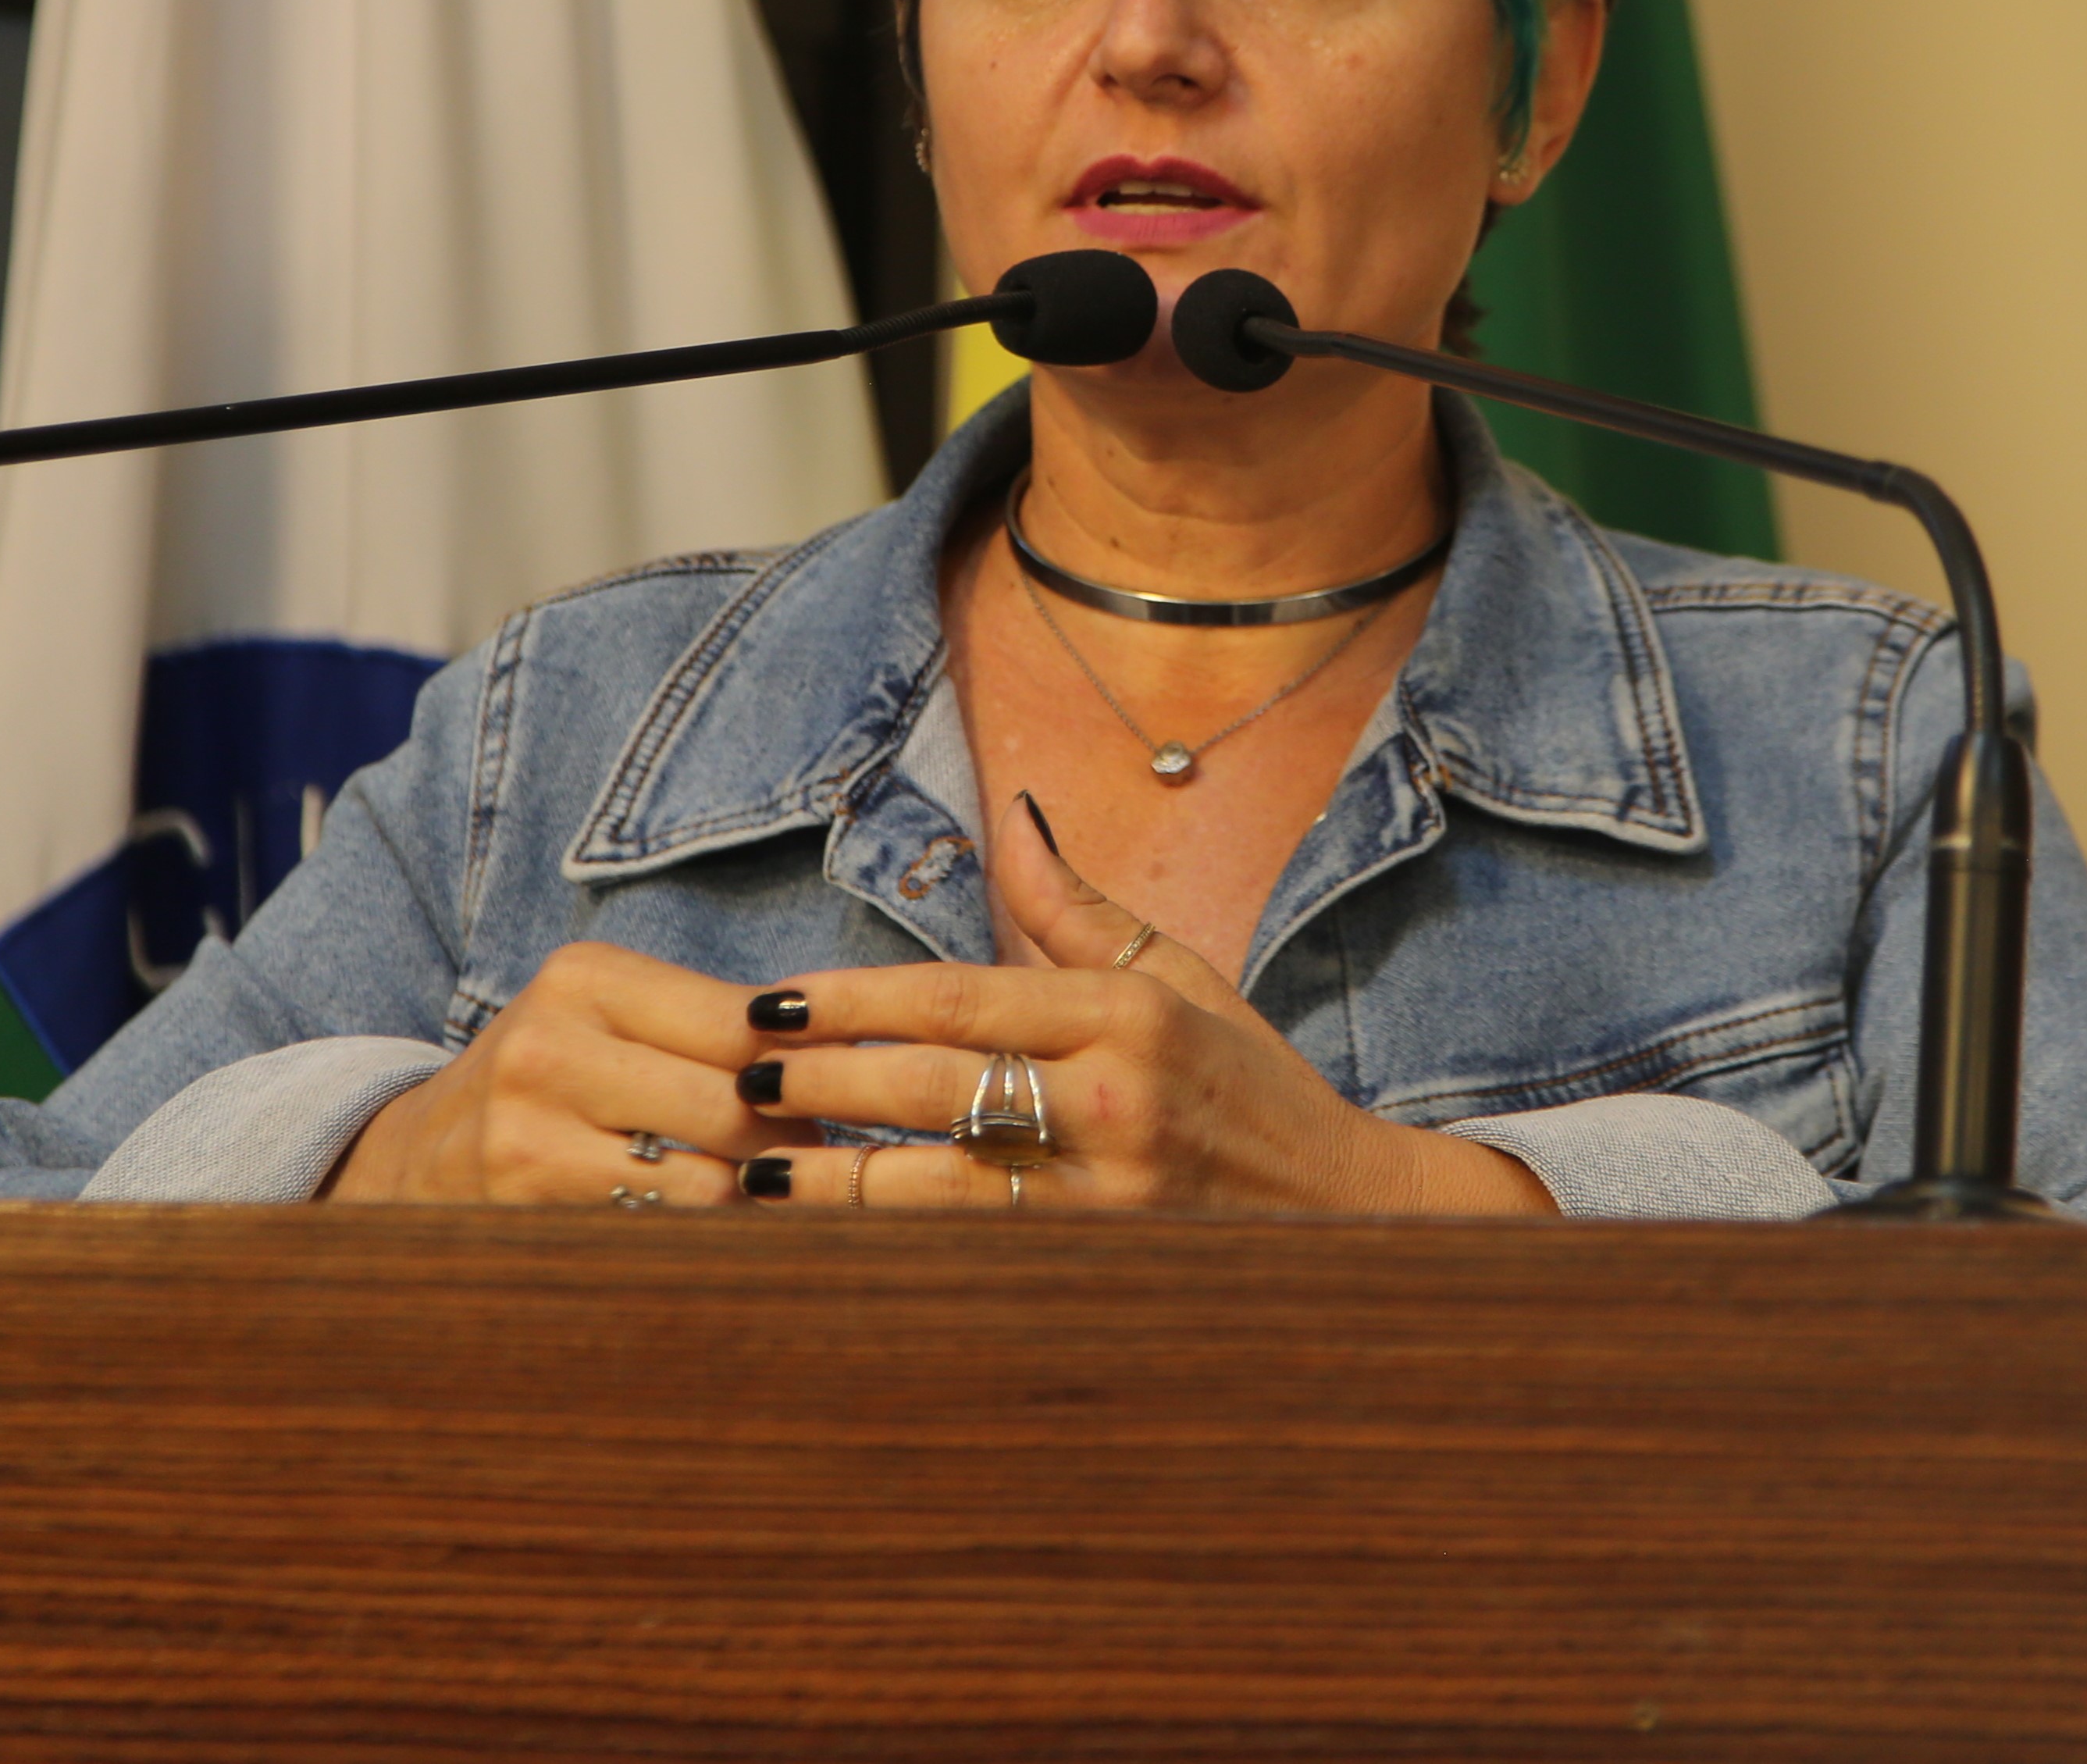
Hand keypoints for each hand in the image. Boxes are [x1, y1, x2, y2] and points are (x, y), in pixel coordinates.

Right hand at [321, 940, 823, 1201]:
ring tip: (773, 1196)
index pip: (744, 1023)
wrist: (409, 1162)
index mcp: (585, 978)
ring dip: (756, 1198)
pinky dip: (704, 1238)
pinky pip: (657, 1232)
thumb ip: (710, 1028)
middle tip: (820, 1158)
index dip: (810, 1064)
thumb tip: (845, 1052)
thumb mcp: (611, 1024)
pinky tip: (715, 1234)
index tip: (850, 1089)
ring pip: (705, 1180)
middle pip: (733, 1103)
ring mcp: (528, 1132)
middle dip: (793, 1139)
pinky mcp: (522, 1208)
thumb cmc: (548, 1082)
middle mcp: (551, 1044)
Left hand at [732, 792, 1553, 1214]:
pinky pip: (971, 1261)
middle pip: (932, 1089)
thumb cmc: (1249, 1083)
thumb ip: (1079, 906)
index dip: (853, 1001)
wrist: (1350, 1214)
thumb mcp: (1176, 976)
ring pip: (937, 1191)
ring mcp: (1107, 1200)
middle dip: (821, 1083)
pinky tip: (828, 1250)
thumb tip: (1012, 813)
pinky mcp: (1101, 1272)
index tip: (772, 1000)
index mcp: (1127, 1014)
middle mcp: (1115, 1101)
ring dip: (834, 1184)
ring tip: (752, 1171)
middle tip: (736, 1076)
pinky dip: (893, 1255)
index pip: (959, 999)